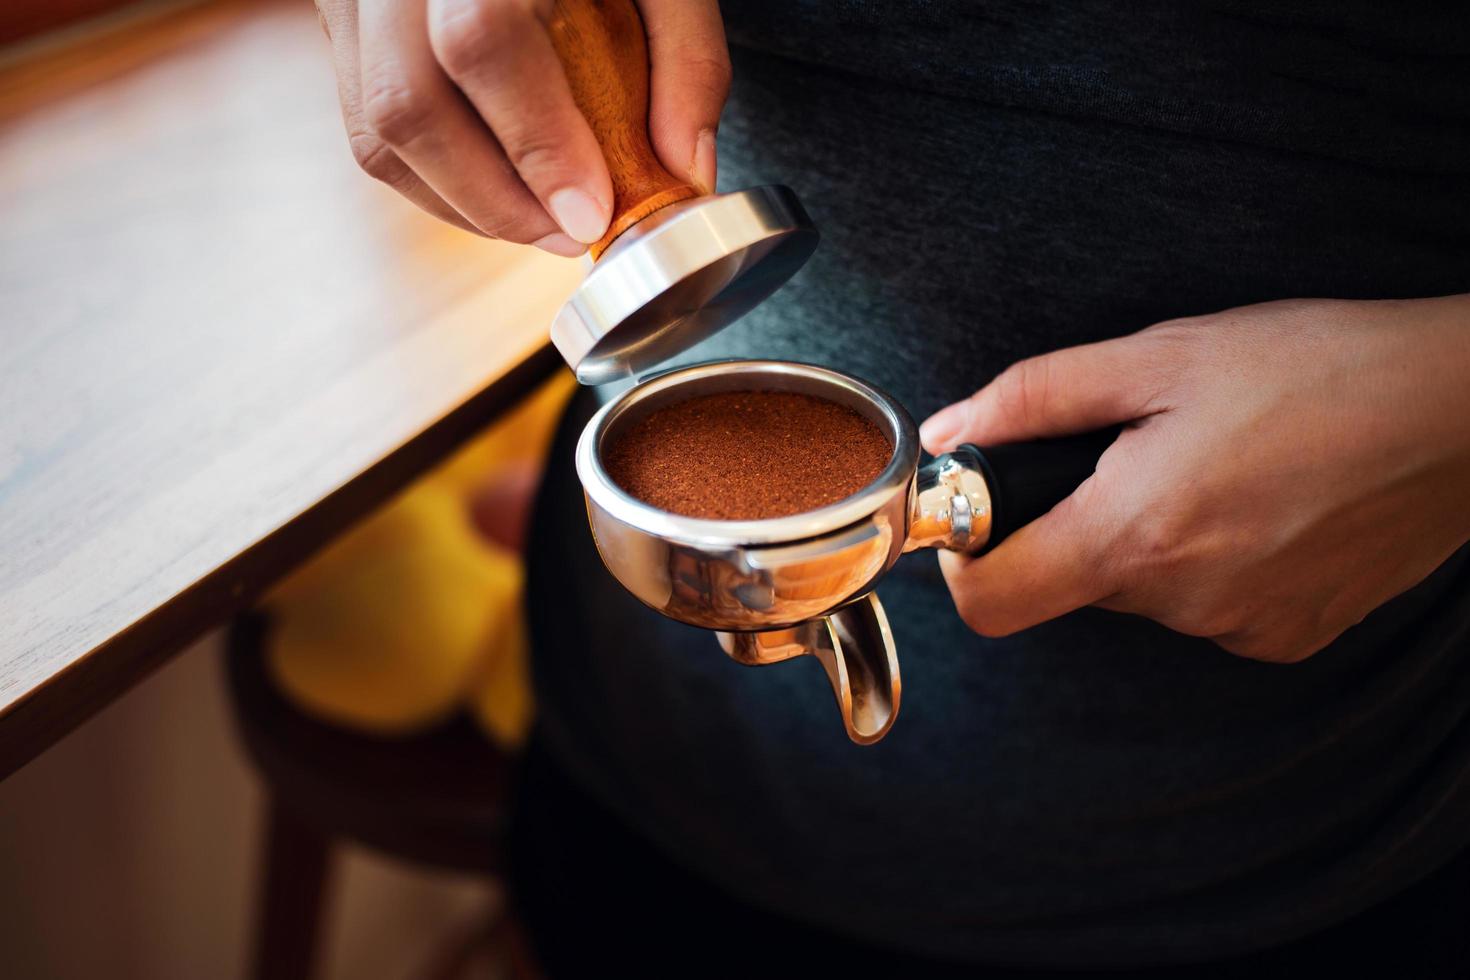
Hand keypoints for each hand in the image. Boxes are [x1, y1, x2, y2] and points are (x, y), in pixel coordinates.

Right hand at [315, 0, 728, 253]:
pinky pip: (368, 131)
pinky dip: (436, 184)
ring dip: (466, 204)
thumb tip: (684, 171)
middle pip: (407, 101)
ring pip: (376, 130)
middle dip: (496, 199)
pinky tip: (499, 194)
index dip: (536, 141)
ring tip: (542, 223)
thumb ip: (687, 57)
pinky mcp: (342, 27)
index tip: (590, 212)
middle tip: (571, 235)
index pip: (482, 39)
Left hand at [920, 296, 1469, 661]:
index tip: (984, 514)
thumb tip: (952, 431)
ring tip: (1217, 465)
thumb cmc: (1318, 368)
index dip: (966, 561)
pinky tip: (1260, 503)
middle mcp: (1183, 604)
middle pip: (1071, 582)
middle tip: (1138, 451)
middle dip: (1081, 521)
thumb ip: (1035, 399)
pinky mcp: (1290, 637)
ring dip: (1152, 536)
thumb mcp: (1159, 357)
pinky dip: (1210, 561)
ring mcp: (1241, 630)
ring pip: (1144, 591)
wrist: (1463, 410)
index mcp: (1135, 536)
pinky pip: (1208, 607)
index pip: (991, 605)